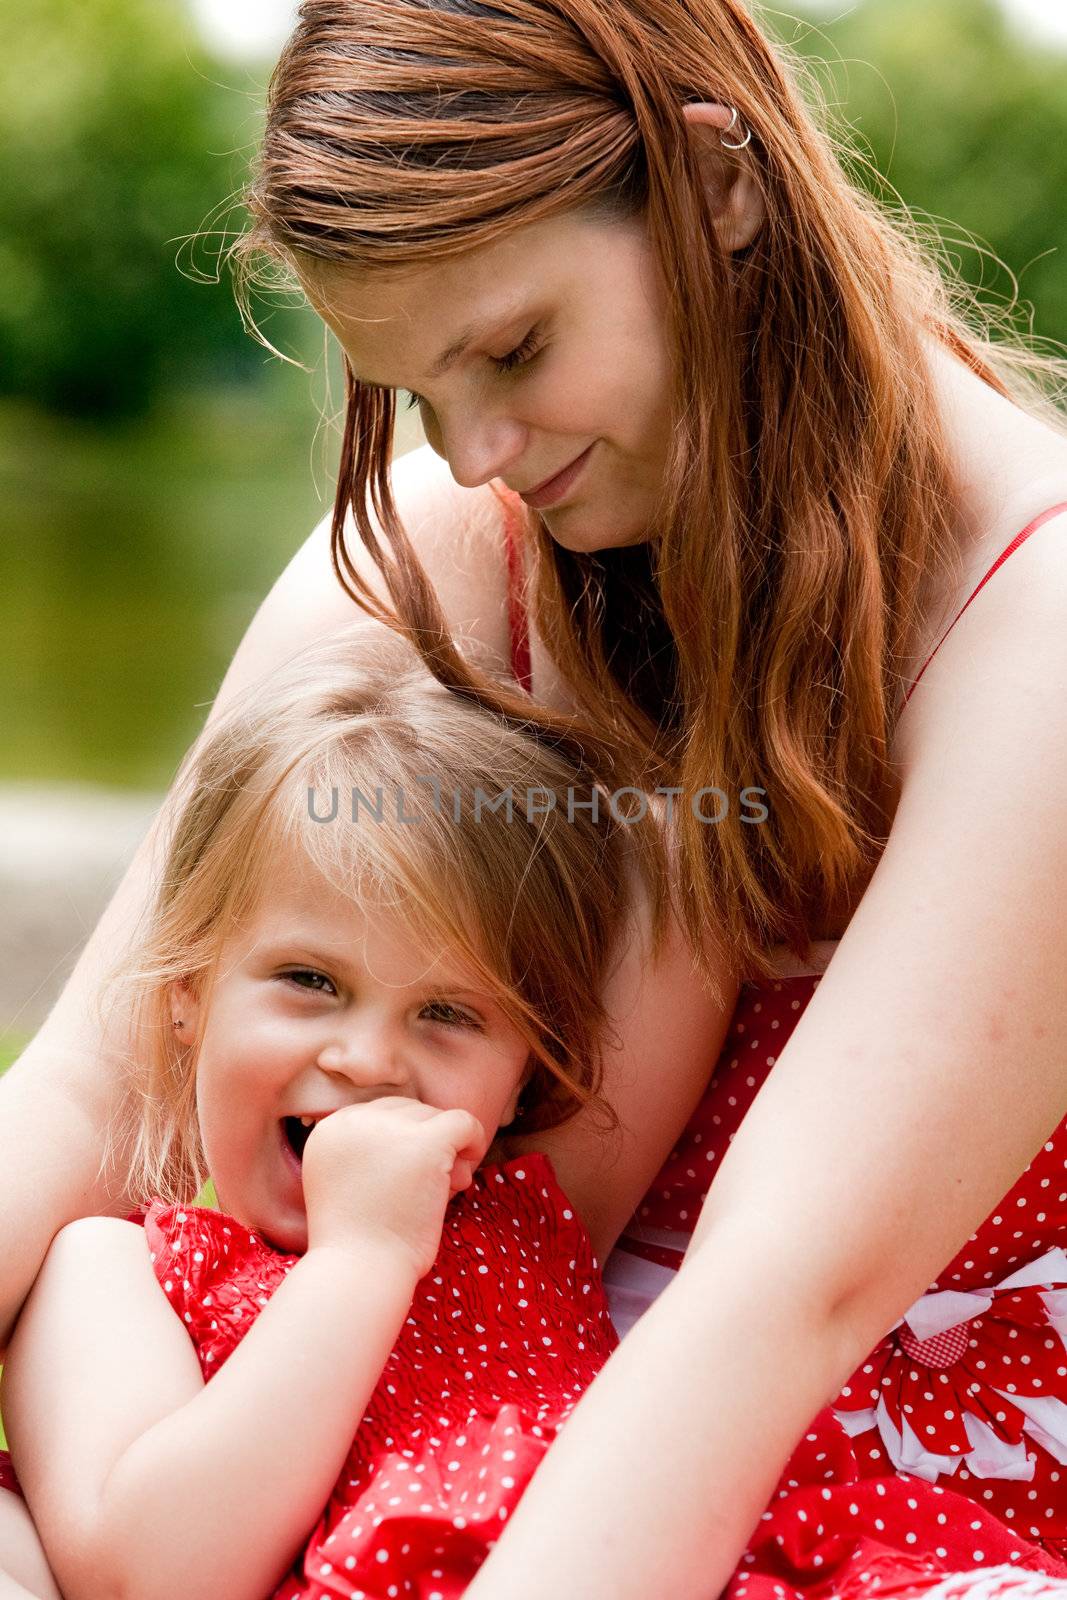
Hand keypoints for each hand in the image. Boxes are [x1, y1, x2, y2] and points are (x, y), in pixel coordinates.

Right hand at [300, 1098, 485, 1276]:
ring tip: (441, 1193)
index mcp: (329, 1129)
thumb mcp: (345, 1184)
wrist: (357, 1273)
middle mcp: (354, 1120)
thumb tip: (416, 1131)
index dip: (400, 1146)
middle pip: (407, 1112)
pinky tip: (462, 1176)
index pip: (379, 1115)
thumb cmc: (356, 1243)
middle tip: (426, 1192)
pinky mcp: (424, 1143)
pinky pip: (462, 1122)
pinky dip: (473, 1142)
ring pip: (434, 1117)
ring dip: (446, 1152)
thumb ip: (366, 1153)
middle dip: (424, 1146)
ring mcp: (389, 1129)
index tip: (403, 1184)